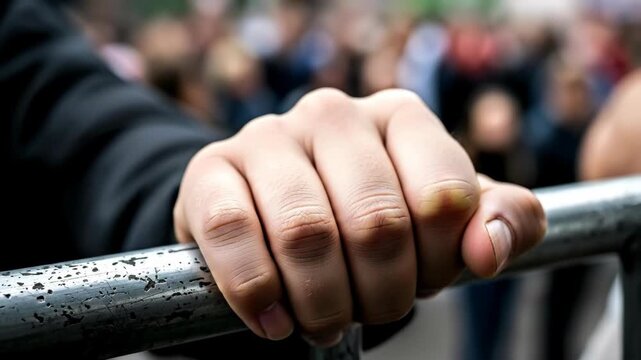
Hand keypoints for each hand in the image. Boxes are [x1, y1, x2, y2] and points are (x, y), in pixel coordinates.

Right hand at [173, 89, 545, 345]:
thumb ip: (498, 221)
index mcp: (401, 116)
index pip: (445, 198)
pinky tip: (274, 319)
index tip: (424, 280)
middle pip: (378, 222)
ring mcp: (267, 136)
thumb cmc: (368, 216)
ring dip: (323, 303)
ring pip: (307, 233)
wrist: (275, 211)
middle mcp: (334, 113)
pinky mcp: (211, 169)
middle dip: (382, 294)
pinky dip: (258, 292)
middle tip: (370, 311)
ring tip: (324, 320)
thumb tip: (490, 249)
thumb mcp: (443, 218)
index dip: (440, 262)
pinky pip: (232, 234)